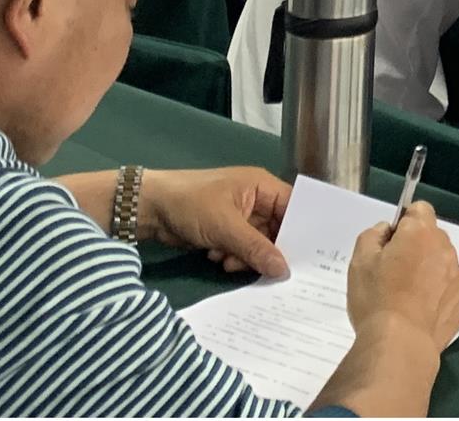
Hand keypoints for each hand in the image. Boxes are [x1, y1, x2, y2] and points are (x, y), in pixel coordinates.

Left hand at [141, 166, 291, 277]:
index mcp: (261, 187)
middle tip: (270, 271)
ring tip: (229, 261)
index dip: (302, 231)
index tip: (310, 256)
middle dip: (270, 250)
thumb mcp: (226, 227)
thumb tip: (284, 271)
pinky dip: (233, 258)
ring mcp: (240, 218)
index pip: (294, 208)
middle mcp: (255, 201)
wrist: (148, 210)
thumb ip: (256, 249)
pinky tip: (217, 258)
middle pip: (278, 231)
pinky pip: (243, 251)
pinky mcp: (226, 233)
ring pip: (259, 245)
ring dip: (247, 257)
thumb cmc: (190, 204)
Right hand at [347, 202, 458, 348]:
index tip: (391, 243)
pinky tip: (420, 311)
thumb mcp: (360, 259)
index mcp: (420, 233)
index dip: (404, 223)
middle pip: (432, 236)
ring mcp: (458, 276)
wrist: (400, 342)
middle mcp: (445, 249)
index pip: (419, 209)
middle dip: (416, 246)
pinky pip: (449, 288)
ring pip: (442, 263)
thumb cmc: (376, 298)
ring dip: (428, 270)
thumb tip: (389, 232)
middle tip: (394, 272)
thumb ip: (374, 234)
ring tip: (407, 296)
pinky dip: (437, 294)